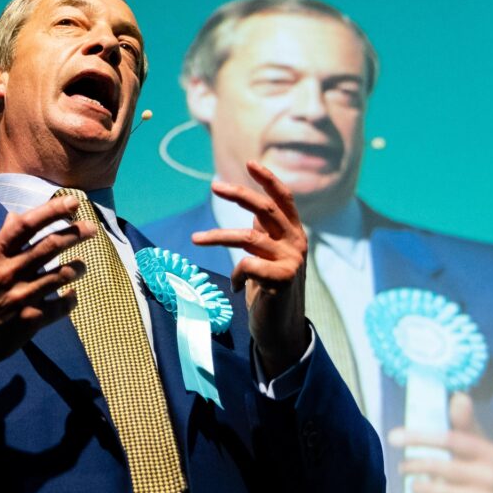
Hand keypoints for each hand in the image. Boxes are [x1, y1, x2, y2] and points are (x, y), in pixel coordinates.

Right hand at [0, 195, 96, 387]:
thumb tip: (15, 217)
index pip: (25, 225)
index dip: (52, 211)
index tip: (73, 202)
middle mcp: (8, 273)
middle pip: (50, 246)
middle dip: (75, 233)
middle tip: (92, 228)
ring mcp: (21, 297)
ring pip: (61, 275)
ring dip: (77, 267)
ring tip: (82, 265)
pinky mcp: (30, 321)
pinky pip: (61, 306)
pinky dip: (71, 299)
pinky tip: (72, 295)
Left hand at [191, 161, 308, 376]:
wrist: (281, 331)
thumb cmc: (270, 291)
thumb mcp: (267, 256)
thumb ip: (264, 232)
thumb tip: (252, 204)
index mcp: (294, 234)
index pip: (284, 199)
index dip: (268, 180)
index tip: (250, 162)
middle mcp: (296, 243)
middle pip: (266, 209)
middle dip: (239, 194)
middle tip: (214, 185)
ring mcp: (291, 261)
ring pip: (248, 238)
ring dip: (217, 236)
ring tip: (195, 239)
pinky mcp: (283, 279)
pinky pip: (247, 266)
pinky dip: (237, 276)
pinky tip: (239, 289)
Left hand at [390, 392, 492, 492]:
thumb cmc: (476, 463)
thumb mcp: (472, 440)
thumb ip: (462, 421)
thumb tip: (460, 396)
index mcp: (490, 451)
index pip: (452, 439)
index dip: (420, 437)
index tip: (394, 437)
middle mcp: (492, 476)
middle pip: (445, 467)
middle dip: (416, 464)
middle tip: (401, 466)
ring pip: (442, 492)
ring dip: (420, 487)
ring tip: (412, 484)